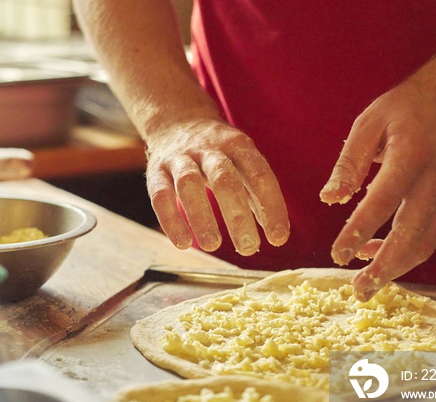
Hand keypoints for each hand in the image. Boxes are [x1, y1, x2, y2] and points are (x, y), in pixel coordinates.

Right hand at [145, 118, 289, 254]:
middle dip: (237, 216)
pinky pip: (161, 194)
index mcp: (238, 145)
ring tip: (213, 246)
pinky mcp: (157, 169)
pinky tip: (182, 243)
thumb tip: (275, 233)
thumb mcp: (241, 161)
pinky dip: (171, 219)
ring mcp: (181, 158)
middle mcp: (209, 149)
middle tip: (248, 248)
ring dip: (201, 216)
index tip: (278, 238)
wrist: (176, 120)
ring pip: (189, 184)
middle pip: (224, 180)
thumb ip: (256, 194)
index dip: (271, 206)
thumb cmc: (218, 153)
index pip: (259, 175)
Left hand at [320, 78, 435, 300]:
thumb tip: (329, 199)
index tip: (337, 254)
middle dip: (384, 266)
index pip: (384, 200)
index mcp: (410, 155)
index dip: (360, 230)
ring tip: (366, 286)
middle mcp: (434, 180)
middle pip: (412, 233)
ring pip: (425, 242)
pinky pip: (428, 236)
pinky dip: (404, 254)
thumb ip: (349, 162)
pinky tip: (374, 255)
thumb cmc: (403, 109)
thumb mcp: (369, 122)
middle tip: (358, 289)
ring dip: (396, 269)